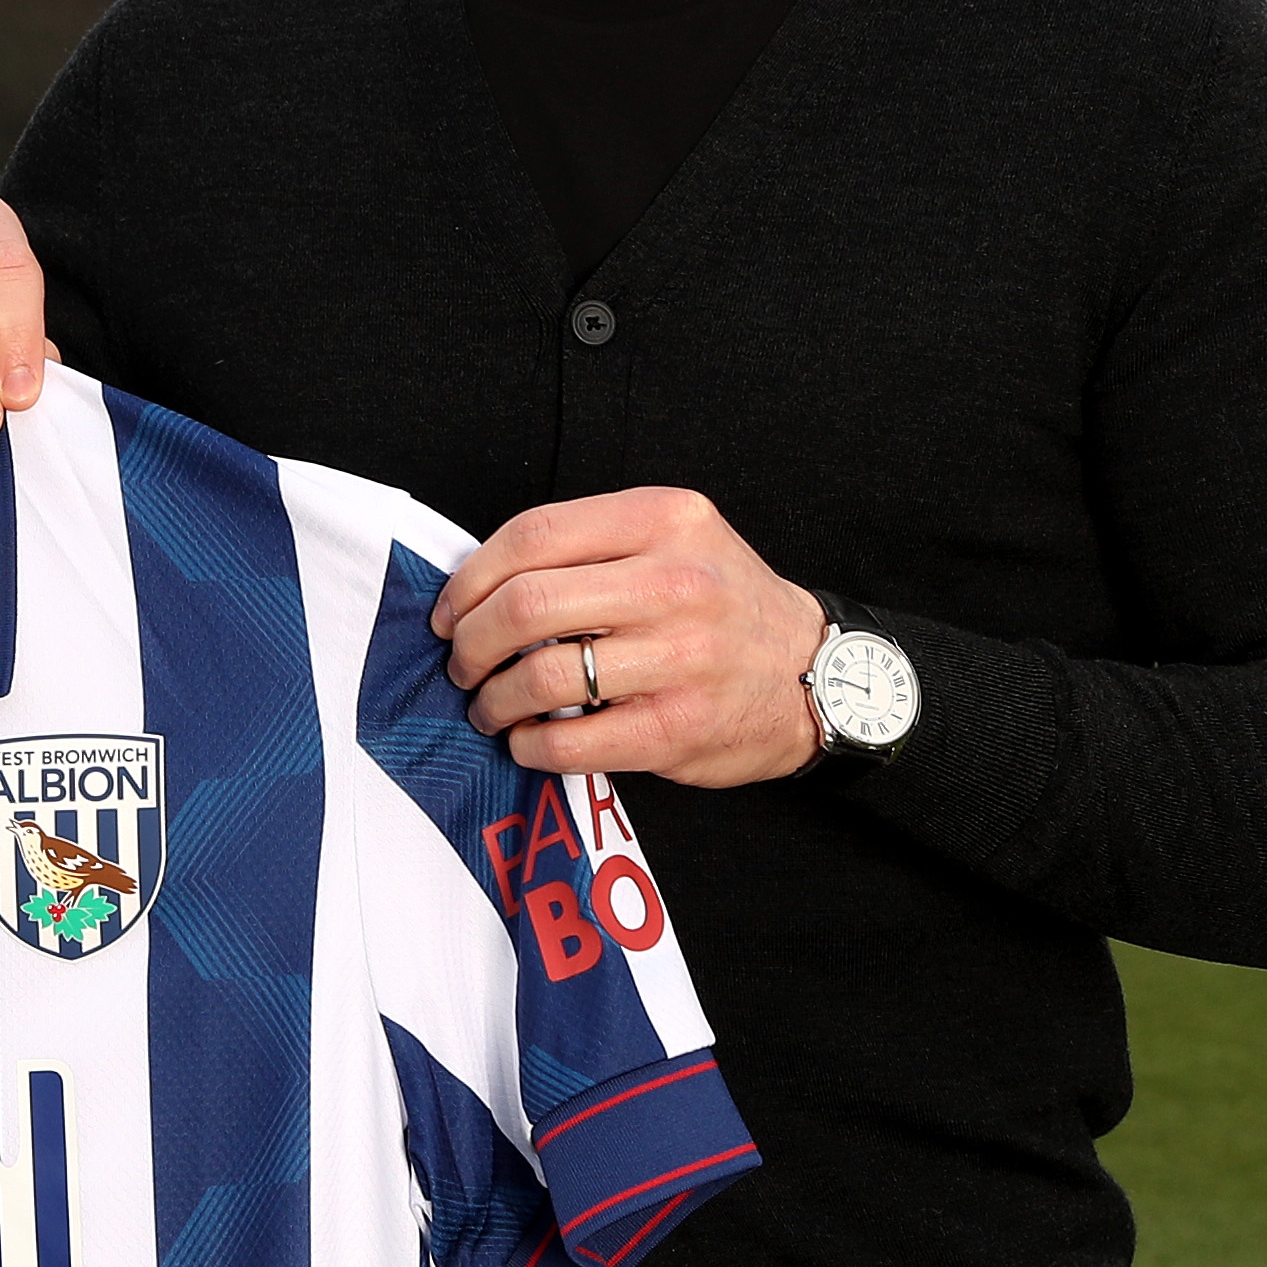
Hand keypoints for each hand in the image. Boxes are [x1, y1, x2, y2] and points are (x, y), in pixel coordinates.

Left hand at [429, 488, 832, 789]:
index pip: (533, 534)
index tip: (451, 609)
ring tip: (492, 707)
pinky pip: (572, 742)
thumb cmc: (725, 605)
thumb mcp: (676, 539)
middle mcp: (675, 582)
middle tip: (463, 663)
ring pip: (541, 676)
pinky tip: (530, 740)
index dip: (471, 577)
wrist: (815, 673)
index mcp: (664, 520)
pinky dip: (531, 746)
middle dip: (471, 642)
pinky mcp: (678, 727)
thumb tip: (482, 584)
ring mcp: (680, 658)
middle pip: (525, 605)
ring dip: (494, 700)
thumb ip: (593, 545)